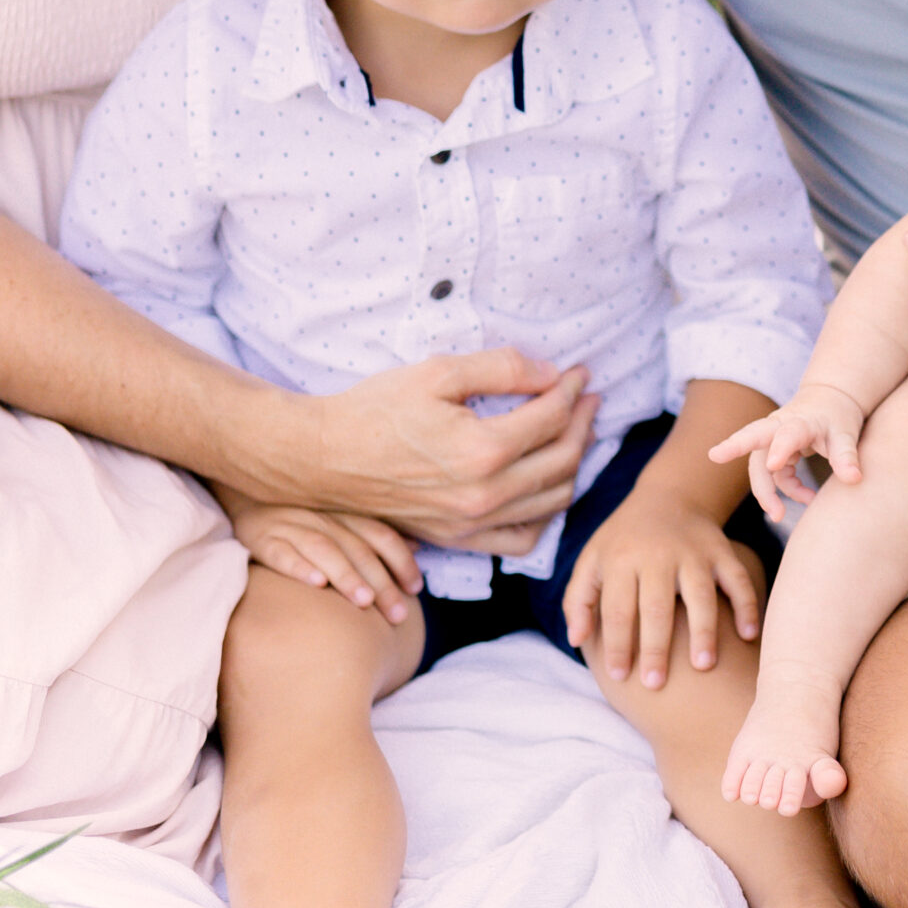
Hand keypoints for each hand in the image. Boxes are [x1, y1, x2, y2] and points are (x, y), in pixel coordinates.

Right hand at [217, 484, 422, 624]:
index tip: (416, 589)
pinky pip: (282, 553)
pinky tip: (316, 583)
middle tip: (398, 614)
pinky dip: (300, 566)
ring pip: (325, 550)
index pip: (381, 535)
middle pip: (358, 549)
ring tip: (364, 601)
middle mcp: (322, 520)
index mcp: (344, 517)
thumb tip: (418, 545)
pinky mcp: (263, 540)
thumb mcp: (341, 524)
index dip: (401, 561)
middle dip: (381, 582)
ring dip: (347, 575)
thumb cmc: (304, 525)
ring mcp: (292, 528)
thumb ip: (376, 536)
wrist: (247, 508)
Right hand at [292, 349, 598, 547]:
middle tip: (586, 398)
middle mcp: (484, 495)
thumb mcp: (438, 372)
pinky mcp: (457, 539)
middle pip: (564, 459)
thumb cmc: (374, 409)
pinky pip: (522, 539)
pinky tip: (545, 485)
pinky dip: (545, 513)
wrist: (321, 458)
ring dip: (573, 465)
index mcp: (482, 450)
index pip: (553, 417)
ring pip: (553, 500)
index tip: (579, 373)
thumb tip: (551, 374)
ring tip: (574, 433)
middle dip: (583, 423)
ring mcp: (471, 523)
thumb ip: (502, 368)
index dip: (572, 390)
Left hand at [562, 484, 761, 687]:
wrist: (668, 496)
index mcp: (622, 559)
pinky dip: (746, 605)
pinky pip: (738, 580)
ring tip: (704, 666)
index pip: (618, 609)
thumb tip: (577, 641)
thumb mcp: (591, 560)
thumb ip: (579, 600)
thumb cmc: (623, 540)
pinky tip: (747, 635)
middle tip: (656, 683)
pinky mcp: (722, 551)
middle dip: (657, 648)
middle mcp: (659, 555)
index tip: (621, 676)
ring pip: (701, 594)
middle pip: (658, 607)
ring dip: (704, 631)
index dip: (618, 644)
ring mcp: (694, 553)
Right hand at [707, 389, 865, 518]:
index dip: (780, 448)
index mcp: (800, 421)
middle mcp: (780, 427)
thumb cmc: (838, 416)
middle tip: (715, 455)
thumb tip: (854, 480)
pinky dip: (787, 490)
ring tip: (779, 515)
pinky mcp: (774, 451)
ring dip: (767, 492)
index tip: (773, 464)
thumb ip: (847, 456)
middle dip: (735, 445)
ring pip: (760, 467)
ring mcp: (773, 439)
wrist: (830, 401)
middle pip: (754, 437)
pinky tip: (807, 498)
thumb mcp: (846, 433)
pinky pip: (774, 476)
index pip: (788, 434)